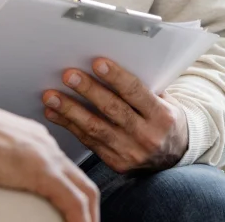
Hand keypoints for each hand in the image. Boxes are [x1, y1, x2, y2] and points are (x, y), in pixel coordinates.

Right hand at [0, 100, 98, 221]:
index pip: (61, 165)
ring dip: (89, 216)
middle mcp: (44, 143)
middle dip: (88, 206)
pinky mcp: (45, 173)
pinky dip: (81, 220)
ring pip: (85, 191)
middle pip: (80, 179)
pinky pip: (74, 203)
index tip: (69, 207)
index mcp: (30, 137)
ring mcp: (47, 156)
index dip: (70, 188)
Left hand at [42, 58, 188, 173]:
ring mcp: (131, 152)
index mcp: (162, 116)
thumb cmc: (164, 119)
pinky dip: (69, 126)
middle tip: (68, 76)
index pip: (136, 93)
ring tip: (50, 96)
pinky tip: (54, 113)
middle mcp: (148, 136)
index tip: (98, 63)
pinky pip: (89, 142)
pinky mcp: (117, 163)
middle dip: (88, 91)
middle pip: (113, 110)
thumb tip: (109, 62)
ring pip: (96, 129)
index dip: (116, 77)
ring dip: (70, 111)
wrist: (174, 158)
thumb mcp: (164, 101)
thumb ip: (142, 87)